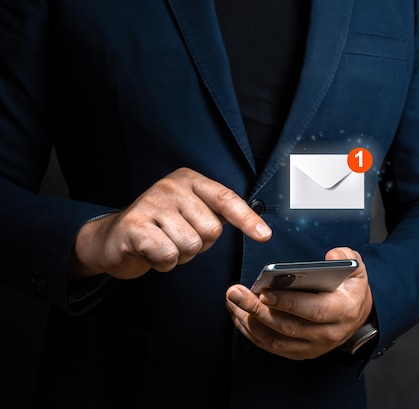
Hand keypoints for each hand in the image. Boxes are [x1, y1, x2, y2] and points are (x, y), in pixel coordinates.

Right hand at [70, 167, 271, 278]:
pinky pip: (169, 255)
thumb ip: (215, 214)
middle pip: (211, 230)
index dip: (247, 219)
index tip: (264, 235)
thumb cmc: (159, 228)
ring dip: (181, 256)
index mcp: (189, 180)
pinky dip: (164, 263)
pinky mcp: (135, 226)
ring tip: (163, 245)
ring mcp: (151, 204)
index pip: (225, 199)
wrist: (113, 240)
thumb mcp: (189, 213)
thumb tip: (259, 228)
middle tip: (177, 238)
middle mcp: (171, 187)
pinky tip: (151, 253)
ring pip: (191, 245)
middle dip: (200, 245)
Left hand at [225, 247, 372, 359]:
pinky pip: (270, 345)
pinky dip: (251, 331)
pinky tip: (238, 313)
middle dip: (257, 309)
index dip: (288, 303)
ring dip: (248, 321)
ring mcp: (311, 346)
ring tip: (232, 300)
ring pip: (274, 338)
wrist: (357, 316)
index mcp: (342, 311)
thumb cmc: (351, 290)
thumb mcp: (357, 268)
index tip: (264, 292)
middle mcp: (327, 333)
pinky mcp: (298, 351)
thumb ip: (345, 256)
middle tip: (236, 293)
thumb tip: (329, 256)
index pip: (313, 311)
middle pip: (287, 326)